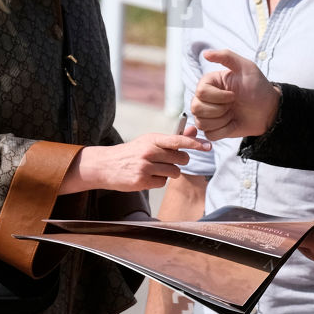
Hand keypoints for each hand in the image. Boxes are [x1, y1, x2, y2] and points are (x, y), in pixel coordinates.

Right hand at [73, 132, 209, 192]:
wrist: (106, 165)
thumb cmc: (132, 153)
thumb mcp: (150, 142)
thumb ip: (173, 138)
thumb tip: (194, 131)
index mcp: (152, 139)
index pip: (178, 140)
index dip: (195, 143)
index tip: (208, 146)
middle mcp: (149, 151)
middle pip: (181, 159)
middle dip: (180, 161)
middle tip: (167, 161)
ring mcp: (145, 167)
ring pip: (174, 173)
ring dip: (170, 173)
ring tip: (156, 169)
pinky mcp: (141, 181)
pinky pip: (163, 183)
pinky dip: (159, 181)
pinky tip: (147, 177)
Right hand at [190, 49, 280, 139]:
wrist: (269, 110)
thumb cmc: (258, 87)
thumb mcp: (246, 67)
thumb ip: (226, 57)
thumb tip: (205, 53)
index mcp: (209, 83)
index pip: (200, 92)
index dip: (218, 96)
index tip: (233, 94)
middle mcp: (205, 99)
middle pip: (196, 108)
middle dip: (219, 109)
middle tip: (233, 105)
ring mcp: (208, 115)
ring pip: (201, 123)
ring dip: (222, 120)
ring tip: (233, 113)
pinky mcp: (214, 129)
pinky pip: (210, 134)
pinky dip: (224, 130)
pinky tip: (233, 123)